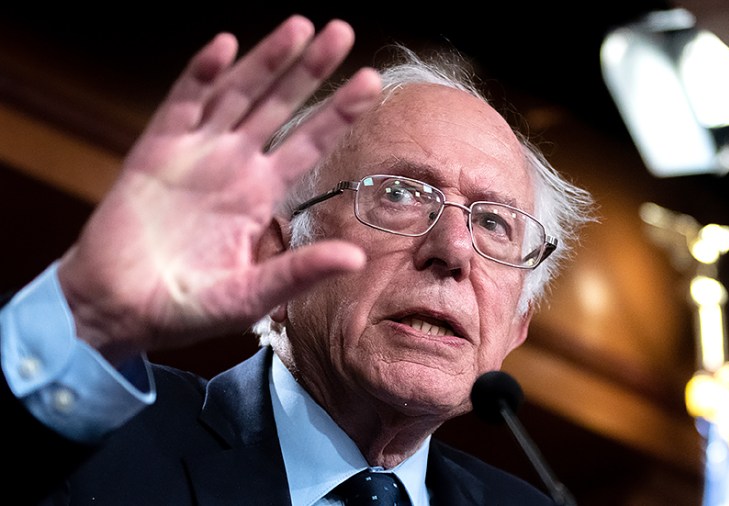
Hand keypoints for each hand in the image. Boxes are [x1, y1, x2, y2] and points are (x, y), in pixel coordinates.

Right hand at [56, 16, 380, 365]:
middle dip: (309, 70)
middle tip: (341, 32)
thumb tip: (357, 257)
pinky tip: (225, 46)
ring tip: (299, 26)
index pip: (309, 144)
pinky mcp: (154, 152)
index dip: (338, 113)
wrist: (118, 311)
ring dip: (265, 60)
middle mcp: (233, 166)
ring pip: (237, 95)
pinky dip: (201, 75)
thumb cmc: (186, 308)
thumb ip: (299, 271)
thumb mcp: (251, 295)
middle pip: (279, 107)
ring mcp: (195, 154)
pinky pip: (181, 105)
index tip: (371, 82)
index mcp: (260, 195)